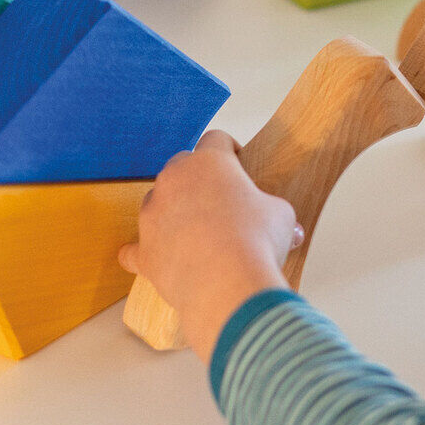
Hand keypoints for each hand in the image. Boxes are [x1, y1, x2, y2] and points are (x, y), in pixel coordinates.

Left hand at [119, 131, 302, 362]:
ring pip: (158, 203)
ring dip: (174, 212)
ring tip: (199, 234)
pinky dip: (144, 252)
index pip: (216, 140)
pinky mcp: (145, 251)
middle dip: (198, 180)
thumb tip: (290, 232)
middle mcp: (174, 180)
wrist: (228, 284)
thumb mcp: (282, 217)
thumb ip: (276, 213)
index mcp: (209, 162)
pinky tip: (150, 256)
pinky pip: (134, 249)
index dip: (230, 151)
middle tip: (221, 202)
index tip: (238, 164)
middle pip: (181, 167)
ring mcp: (153, 215)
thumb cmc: (256, 243)